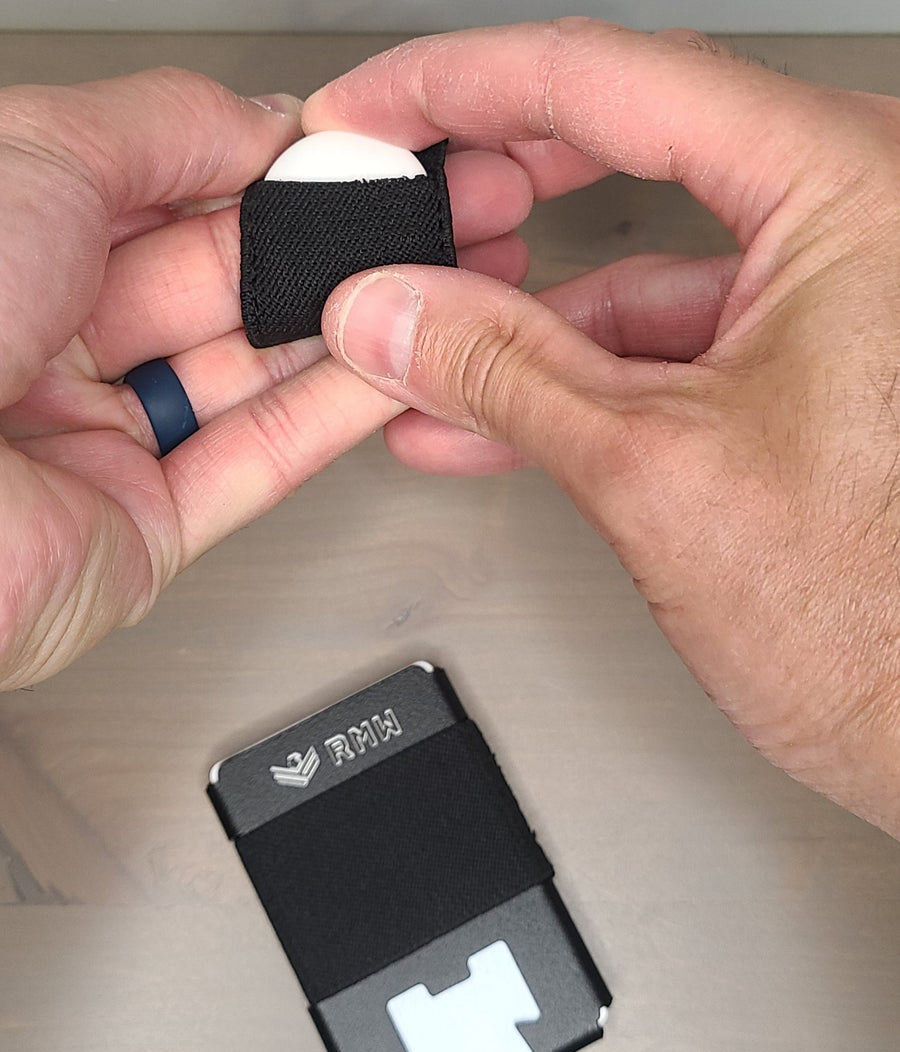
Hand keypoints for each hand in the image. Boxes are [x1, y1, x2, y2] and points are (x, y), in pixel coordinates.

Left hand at [0, 68, 531, 689]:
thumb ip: (169, 129)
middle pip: (226, 287)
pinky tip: (390, 365)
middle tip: (421, 216)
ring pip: (251, 377)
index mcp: (19, 244)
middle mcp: (55, 342)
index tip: (365, 158)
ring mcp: (102, 440)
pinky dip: (330, 416)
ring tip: (427, 281)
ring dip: (347, 327)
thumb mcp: (43, 155)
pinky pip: (253, 462)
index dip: (280, 175)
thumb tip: (266, 122)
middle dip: (333, 249)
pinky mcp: (143, 529)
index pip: (178, 200)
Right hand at [303, 19, 899, 835]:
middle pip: (627, 144)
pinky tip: (486, 406)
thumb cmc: (882, 626)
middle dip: (488, 188)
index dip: (459, 88)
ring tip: (414, 341)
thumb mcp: (652, 471)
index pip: (610, 80)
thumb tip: (394, 312)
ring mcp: (839, 294)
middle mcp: (862, 220)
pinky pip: (668, 338)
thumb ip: (501, 371)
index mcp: (854, 193)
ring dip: (518, 312)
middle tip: (392, 200)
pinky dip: (574, 370)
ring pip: (640, 261)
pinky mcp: (811, 364)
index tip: (374, 107)